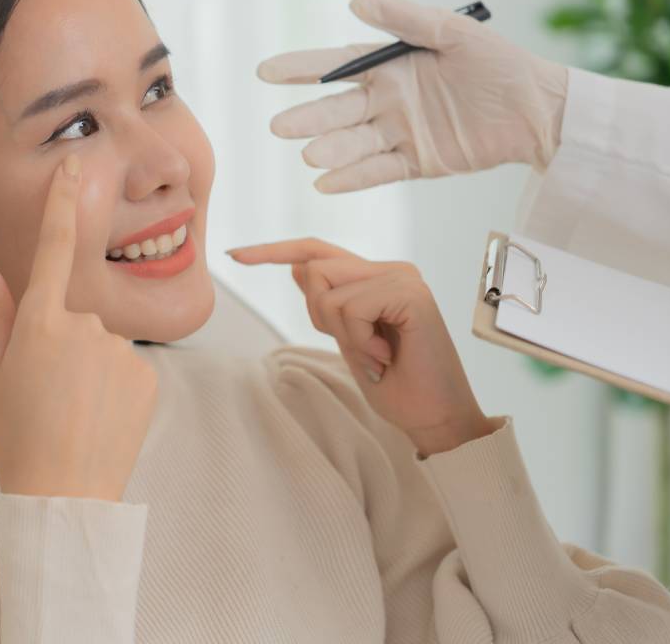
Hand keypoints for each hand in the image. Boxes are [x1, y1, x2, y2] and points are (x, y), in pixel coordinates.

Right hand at [0, 154, 157, 501]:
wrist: (64, 497)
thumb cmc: (16, 435)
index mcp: (40, 321)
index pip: (54, 246)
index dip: (63, 202)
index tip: (75, 165)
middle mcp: (85, 326)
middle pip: (74, 314)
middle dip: (61, 341)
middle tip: (46, 391)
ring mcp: (121, 350)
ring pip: (101, 343)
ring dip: (88, 367)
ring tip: (73, 410)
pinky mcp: (149, 375)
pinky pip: (126, 367)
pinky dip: (113, 386)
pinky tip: (98, 417)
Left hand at [227, 237, 495, 455]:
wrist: (434, 419)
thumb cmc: (396, 387)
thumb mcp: (349, 341)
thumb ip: (329, 304)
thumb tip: (298, 266)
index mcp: (376, 277)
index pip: (316, 252)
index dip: (273, 250)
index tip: (235, 254)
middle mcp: (391, 269)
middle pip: (314, 267)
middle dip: (319, 315)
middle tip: (359, 350)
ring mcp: (403, 277)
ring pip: (326, 287)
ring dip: (341, 333)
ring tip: (375, 357)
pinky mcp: (410, 292)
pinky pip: (349, 307)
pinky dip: (358, 340)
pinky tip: (384, 358)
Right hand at [257, 0, 569, 192]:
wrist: (540, 110)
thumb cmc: (500, 64)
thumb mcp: (455, 33)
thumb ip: (406, 19)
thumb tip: (355, 1)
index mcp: (391, 66)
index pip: (335, 67)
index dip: (299, 69)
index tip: (265, 71)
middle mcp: (387, 101)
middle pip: (338, 111)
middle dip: (308, 118)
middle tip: (280, 127)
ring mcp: (399, 133)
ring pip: (354, 143)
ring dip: (330, 150)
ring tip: (309, 155)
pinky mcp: (418, 163)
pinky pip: (378, 171)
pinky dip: (352, 179)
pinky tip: (325, 184)